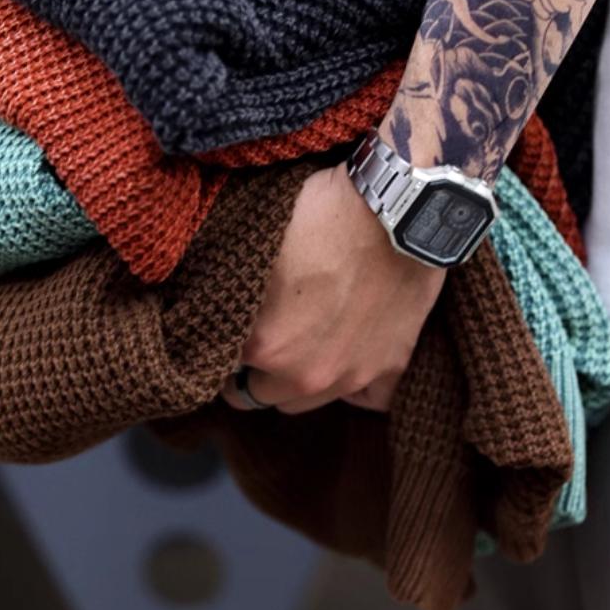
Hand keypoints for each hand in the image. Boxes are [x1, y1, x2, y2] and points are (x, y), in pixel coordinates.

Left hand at [220, 160, 444, 414]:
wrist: (395, 209)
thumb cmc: (321, 214)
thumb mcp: (257, 245)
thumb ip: (233, 292)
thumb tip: (214, 303)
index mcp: (264, 345)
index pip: (224, 366)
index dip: (225, 342)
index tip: (232, 325)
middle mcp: (306, 375)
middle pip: (262, 393)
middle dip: (258, 368)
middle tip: (265, 329)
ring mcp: (353, 376)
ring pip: (309, 400)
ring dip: (301, 375)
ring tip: (306, 336)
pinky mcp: (393, 368)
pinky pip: (368, 399)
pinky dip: (356, 382)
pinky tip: (349, 352)